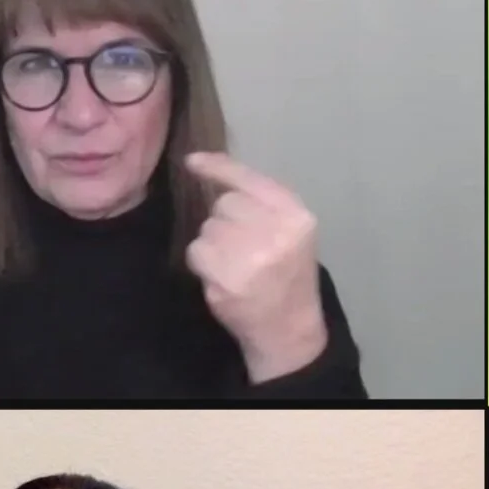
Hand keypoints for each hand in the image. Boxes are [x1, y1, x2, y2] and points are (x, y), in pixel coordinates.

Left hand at [183, 152, 328, 381]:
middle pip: (224, 205)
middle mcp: (275, 231)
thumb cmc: (288, 273)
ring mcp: (250, 256)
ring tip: (237, 265)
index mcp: (295, 215)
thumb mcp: (292, 231)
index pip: (248, 179)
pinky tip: (224, 277)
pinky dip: (204, 263)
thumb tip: (206, 167)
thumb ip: (261, 202)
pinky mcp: (226, 279)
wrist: (288, 326)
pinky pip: (197, 252)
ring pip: (207, 228)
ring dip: (214, 244)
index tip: (192, 161)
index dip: (217, 167)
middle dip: (226, 221)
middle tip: (245, 247)